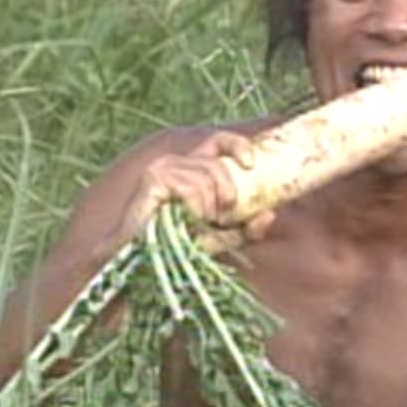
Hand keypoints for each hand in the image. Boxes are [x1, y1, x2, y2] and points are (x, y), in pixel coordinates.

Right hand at [129, 130, 275, 242]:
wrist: (136, 264)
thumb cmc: (173, 251)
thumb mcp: (217, 240)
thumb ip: (244, 229)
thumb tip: (271, 214)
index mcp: (190, 169)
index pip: (218, 141)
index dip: (239, 145)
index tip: (251, 164)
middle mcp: (176, 162)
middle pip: (219, 165)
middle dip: (227, 195)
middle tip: (217, 220)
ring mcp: (163, 167)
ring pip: (208, 178)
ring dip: (209, 208)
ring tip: (195, 225)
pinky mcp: (154, 179)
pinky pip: (192, 188)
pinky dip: (195, 208)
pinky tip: (185, 220)